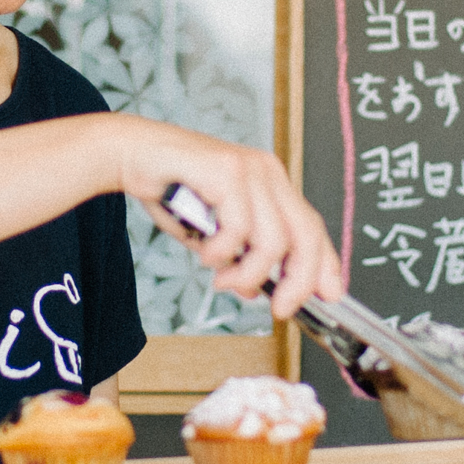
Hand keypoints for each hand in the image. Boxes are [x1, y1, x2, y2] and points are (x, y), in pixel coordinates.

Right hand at [113, 120, 344, 321]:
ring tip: (221, 279)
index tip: (330, 295)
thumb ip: (237, 259)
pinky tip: (204, 253)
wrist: (132, 154)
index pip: (312, 227)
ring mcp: (250, 169)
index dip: (326, 264)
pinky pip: (239, 228)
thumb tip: (255, 292)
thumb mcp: (212, 235)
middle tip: (279, 308)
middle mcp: (268, 173)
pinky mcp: (228, 170)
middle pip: (306, 235)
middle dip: (298, 281)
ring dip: (247, 272)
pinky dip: (221, 252)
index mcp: (271, 184)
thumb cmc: (171, 189)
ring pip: (273, 241)